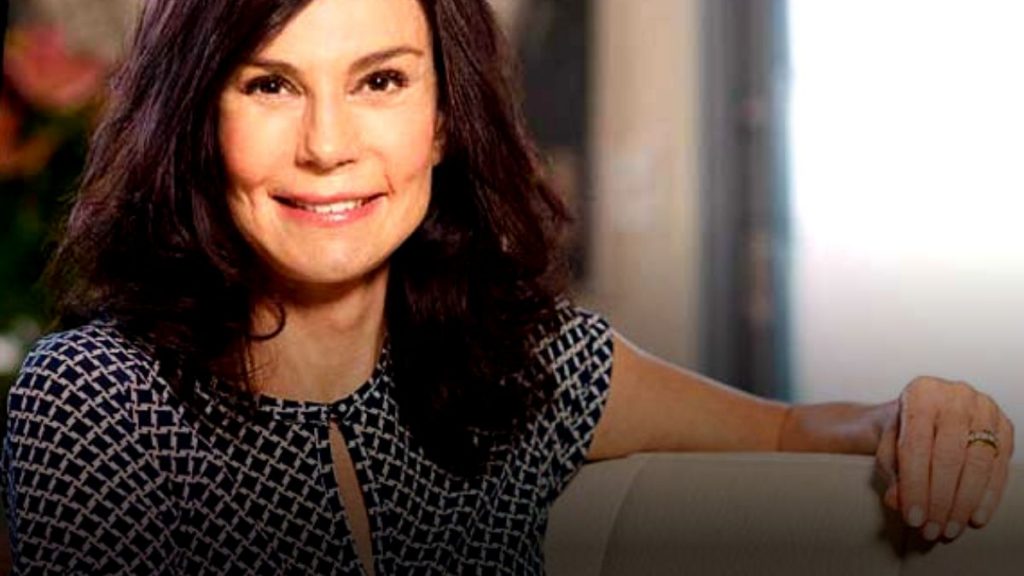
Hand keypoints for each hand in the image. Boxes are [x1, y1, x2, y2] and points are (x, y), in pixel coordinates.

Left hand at [875, 377, 1014, 540]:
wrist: (927, 411)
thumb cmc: (905, 431)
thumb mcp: (889, 447)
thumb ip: (892, 473)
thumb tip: (896, 501)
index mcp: (921, 394)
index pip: (917, 446)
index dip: (914, 486)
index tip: (913, 518)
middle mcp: (956, 396)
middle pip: (949, 457)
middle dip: (940, 500)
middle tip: (932, 529)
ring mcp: (984, 409)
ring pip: (978, 464)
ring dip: (964, 503)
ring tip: (950, 528)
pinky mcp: (1004, 425)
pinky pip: (999, 467)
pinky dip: (987, 496)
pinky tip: (975, 517)